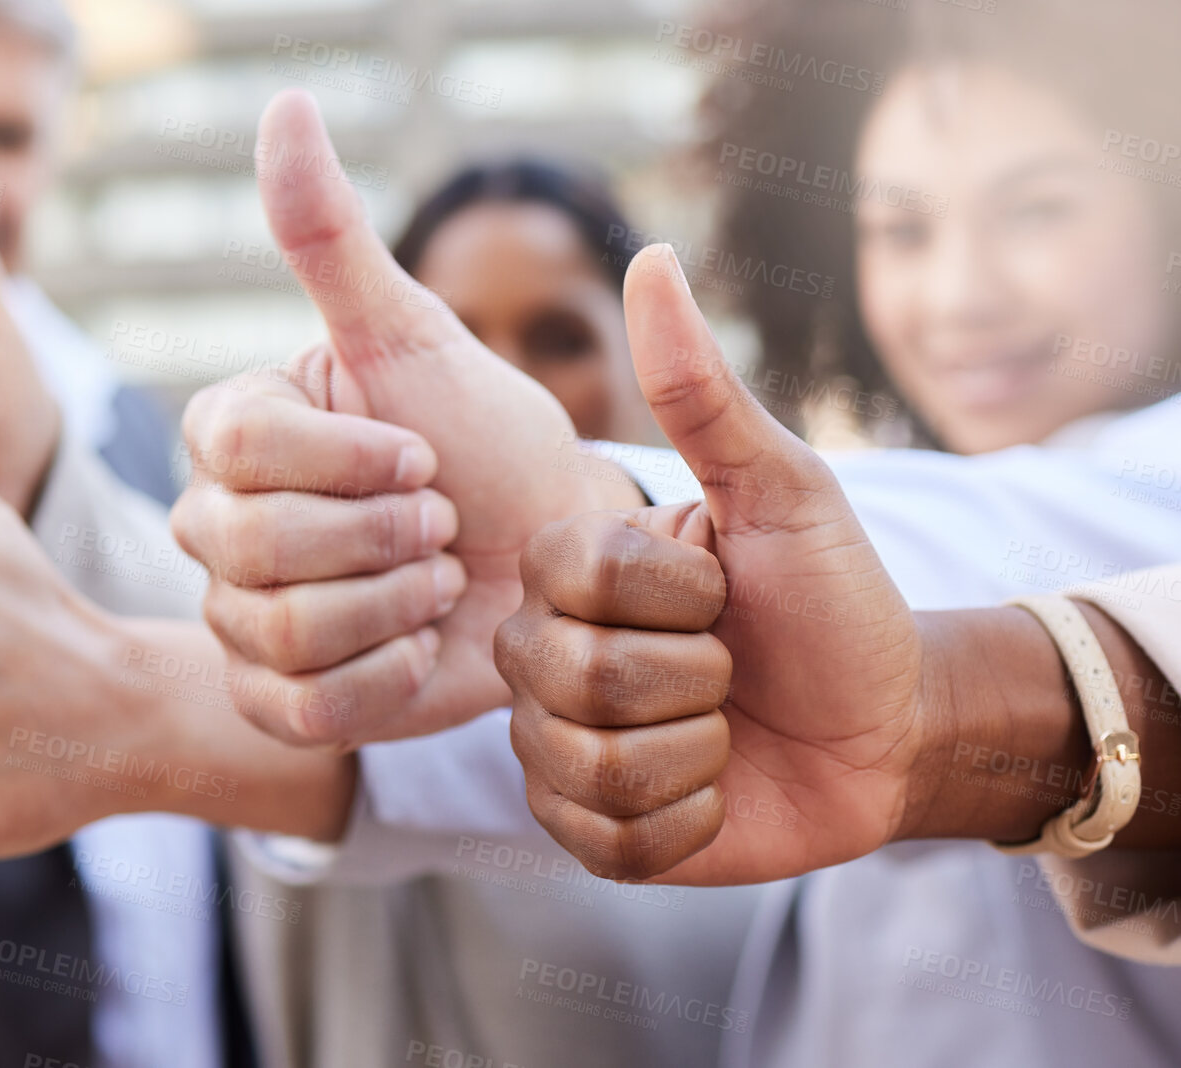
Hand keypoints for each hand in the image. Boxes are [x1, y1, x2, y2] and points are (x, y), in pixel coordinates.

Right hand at [171, 91, 642, 745]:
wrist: (552, 559)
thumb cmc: (491, 441)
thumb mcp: (417, 338)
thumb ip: (332, 239)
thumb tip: (284, 107)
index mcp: (233, 427)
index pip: (233, 448)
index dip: (343, 460)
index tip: (423, 452)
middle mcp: (214, 520)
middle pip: (246, 545)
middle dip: (379, 537)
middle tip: (443, 522)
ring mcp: (234, 616)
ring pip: (272, 631)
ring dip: (389, 607)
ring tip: (440, 581)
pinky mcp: (272, 700)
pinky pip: (295, 708)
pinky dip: (382, 680)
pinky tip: (423, 647)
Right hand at [496, 244, 923, 884]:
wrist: (889, 728)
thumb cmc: (835, 600)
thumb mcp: (784, 490)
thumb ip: (702, 391)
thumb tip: (652, 257)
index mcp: (571, 569)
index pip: (571, 577)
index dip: (672, 593)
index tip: (722, 590)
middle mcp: (541, 654)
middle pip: (566, 676)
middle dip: (693, 678)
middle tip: (733, 669)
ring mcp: (555, 749)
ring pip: (585, 764)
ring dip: (697, 752)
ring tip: (726, 731)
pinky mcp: (586, 833)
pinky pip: (606, 838)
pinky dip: (690, 819)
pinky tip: (715, 790)